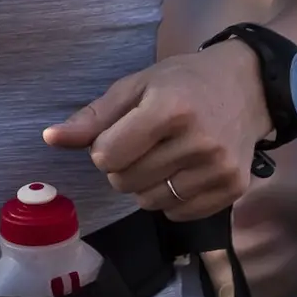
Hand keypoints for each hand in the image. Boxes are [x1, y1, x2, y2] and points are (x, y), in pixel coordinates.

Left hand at [44, 40, 271, 220]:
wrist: (247, 87)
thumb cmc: (182, 82)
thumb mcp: (135, 86)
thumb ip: (93, 117)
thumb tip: (49, 139)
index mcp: (169, 109)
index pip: (107, 155)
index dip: (103, 148)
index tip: (118, 133)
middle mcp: (198, 142)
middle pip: (125, 181)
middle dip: (121, 166)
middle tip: (141, 143)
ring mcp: (219, 169)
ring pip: (149, 201)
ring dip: (144, 184)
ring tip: (161, 156)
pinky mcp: (234, 190)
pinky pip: (178, 214)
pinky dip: (169, 198)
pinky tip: (181, 171)